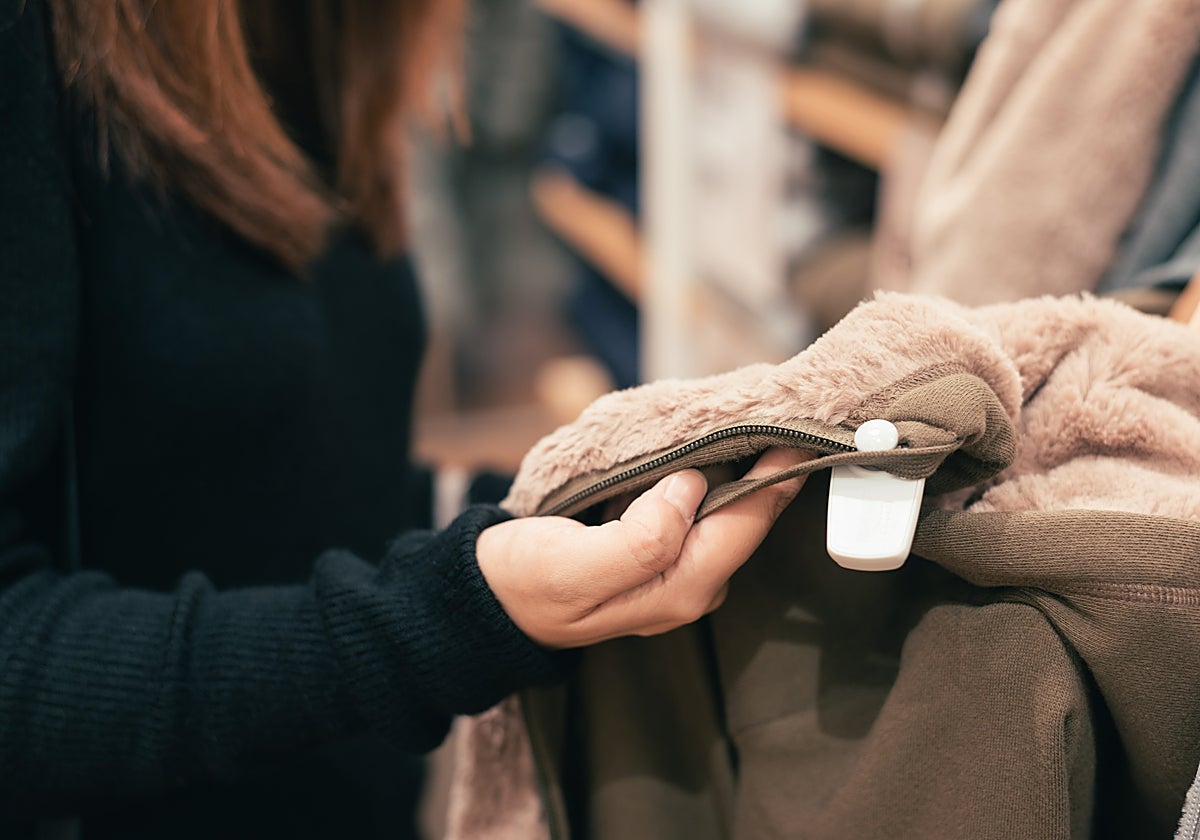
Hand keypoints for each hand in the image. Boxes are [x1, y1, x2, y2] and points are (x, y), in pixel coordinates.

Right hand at [476, 447, 813, 647]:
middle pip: (749, 519)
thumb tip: (690, 488)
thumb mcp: (573, 567)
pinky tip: (721, 447)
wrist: (490, 595)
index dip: (778, 477)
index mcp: (680, 589)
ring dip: (749, 470)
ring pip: (730, 511)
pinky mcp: (661, 551)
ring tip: (765, 422)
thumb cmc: (526, 581)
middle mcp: (690, 583)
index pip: (746, 525)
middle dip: (773, 470)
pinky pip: (704, 508)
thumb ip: (638, 539)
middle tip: (793, 415)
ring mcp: (678, 569)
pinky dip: (718, 475)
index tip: (801, 430)